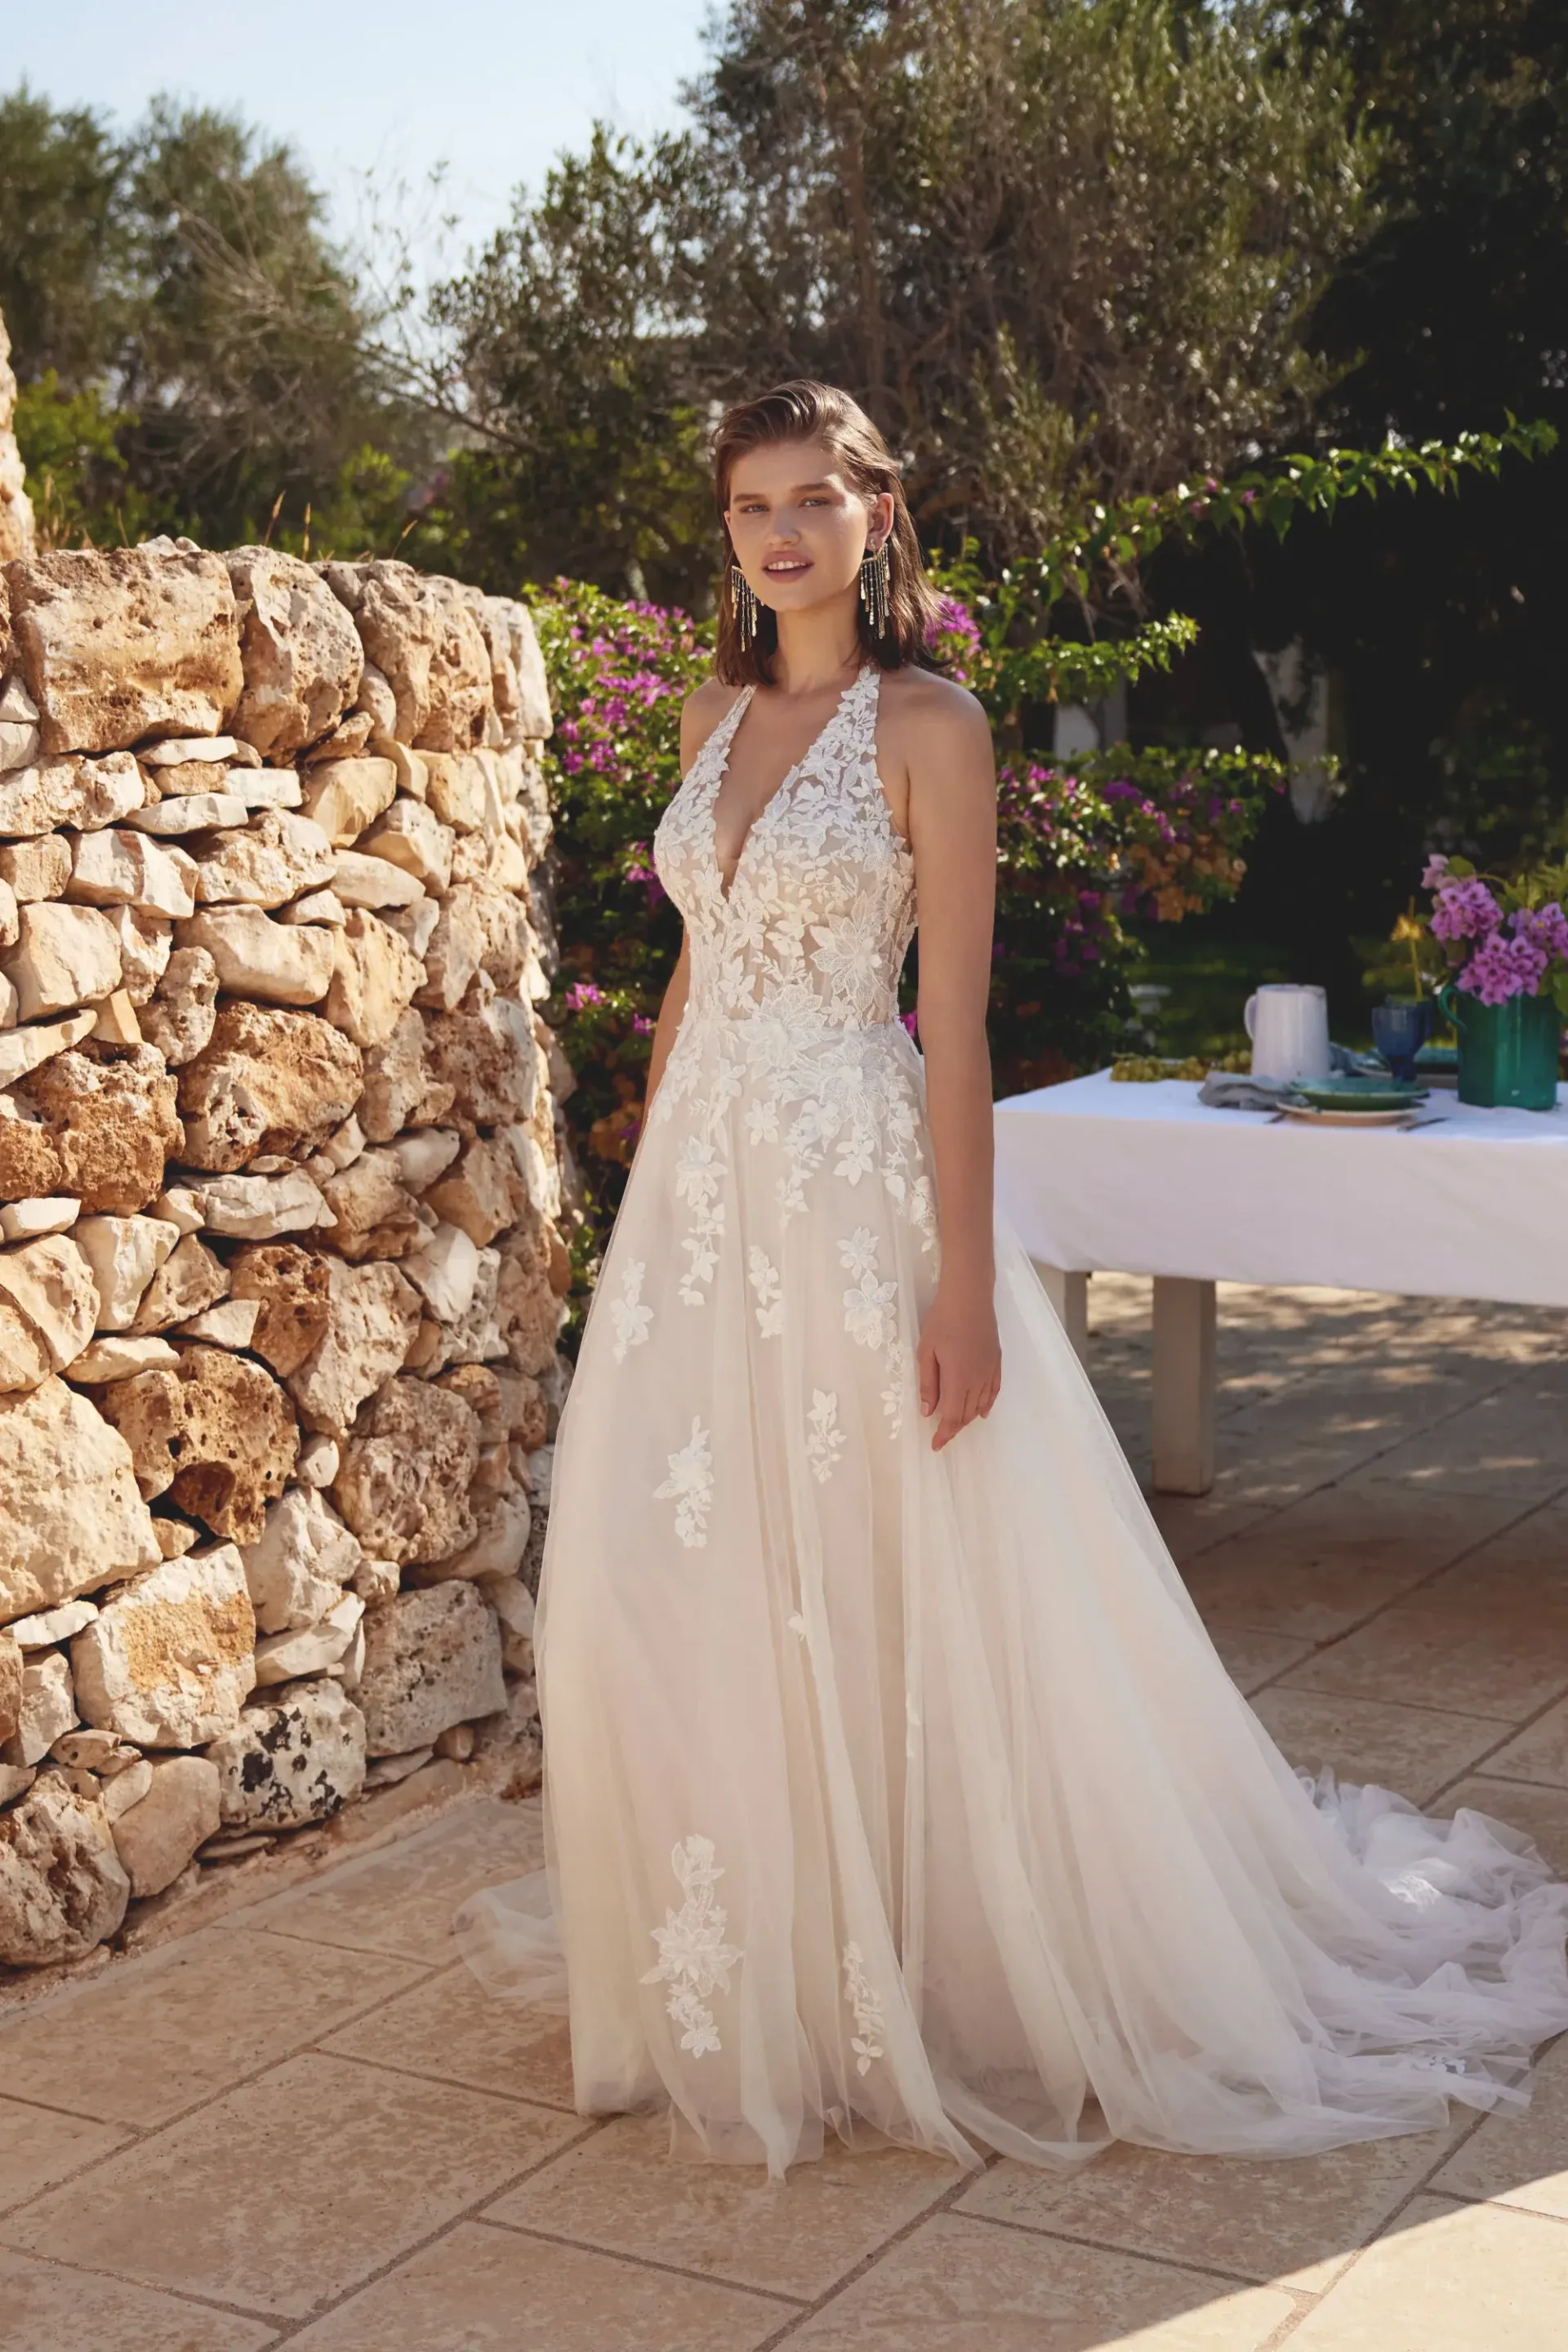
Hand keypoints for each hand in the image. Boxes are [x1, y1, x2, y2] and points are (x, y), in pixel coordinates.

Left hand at [916, 1285, 1000, 1451]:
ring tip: (956, 1424)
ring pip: (981, 1405)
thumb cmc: (942, 1321)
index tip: (935, 1445)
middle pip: (967, 1414)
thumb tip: (928, 1412)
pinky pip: (993, 1391)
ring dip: (968, 1418)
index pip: (952, 1417)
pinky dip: (987, 1405)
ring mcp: (990, 1371)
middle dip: (954, 1427)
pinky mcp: (996, 1362)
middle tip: (941, 1434)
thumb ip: (928, 1384)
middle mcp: (978, 1380)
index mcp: (959, 1380)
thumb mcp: (926, 1352)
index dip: (944, 1434)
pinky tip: (981, 1411)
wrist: (970, 1296)